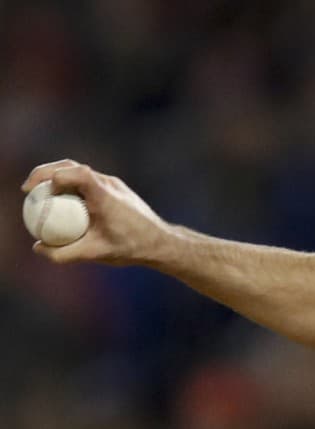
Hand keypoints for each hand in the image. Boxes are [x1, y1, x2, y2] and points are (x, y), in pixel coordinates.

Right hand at [21, 160, 169, 266]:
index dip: (52, 176)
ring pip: (80, 171)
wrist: (162, 243)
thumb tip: (38, 248)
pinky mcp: (116, 188)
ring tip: (40, 192)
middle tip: (28, 188)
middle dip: (45, 172)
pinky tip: (62, 202)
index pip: (76, 173)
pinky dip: (71, 185)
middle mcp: (109, 184)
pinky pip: (88, 180)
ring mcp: (114, 184)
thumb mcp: (95, 253)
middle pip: (71, 166)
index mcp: (105, 194)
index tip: (37, 191)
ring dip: (57, 176)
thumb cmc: (132, 248)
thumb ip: (64, 253)